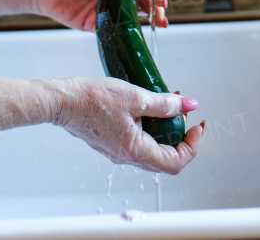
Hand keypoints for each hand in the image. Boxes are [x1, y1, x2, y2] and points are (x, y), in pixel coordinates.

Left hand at [32, 0, 167, 31]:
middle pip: (142, 0)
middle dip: (155, 7)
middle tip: (161, 16)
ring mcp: (108, 8)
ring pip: (132, 16)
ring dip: (146, 21)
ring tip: (157, 25)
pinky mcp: (97, 23)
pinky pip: (113, 29)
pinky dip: (124, 33)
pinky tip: (133, 36)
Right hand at [52, 77, 203, 173]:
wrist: (62, 100)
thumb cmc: (90, 100)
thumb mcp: (135, 97)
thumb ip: (165, 103)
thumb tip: (187, 105)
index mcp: (134, 150)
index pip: (175, 162)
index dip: (192, 146)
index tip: (197, 127)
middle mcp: (127, 156)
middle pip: (165, 157)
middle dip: (180, 136)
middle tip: (185, 116)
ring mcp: (118, 150)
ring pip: (152, 148)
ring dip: (165, 129)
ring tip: (167, 105)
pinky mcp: (112, 141)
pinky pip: (138, 140)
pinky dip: (150, 126)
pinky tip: (148, 106)